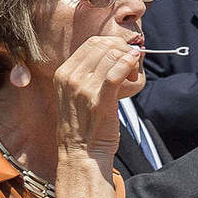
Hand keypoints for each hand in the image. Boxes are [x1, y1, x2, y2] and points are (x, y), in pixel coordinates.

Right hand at [57, 34, 145, 153]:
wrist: (82, 154)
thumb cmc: (85, 124)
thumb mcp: (77, 93)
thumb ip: (90, 73)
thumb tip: (116, 53)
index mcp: (63, 74)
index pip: (92, 43)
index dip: (112, 44)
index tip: (123, 54)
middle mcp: (70, 79)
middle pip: (103, 46)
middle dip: (122, 50)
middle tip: (131, 63)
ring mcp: (83, 90)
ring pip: (112, 56)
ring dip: (129, 60)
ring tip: (132, 74)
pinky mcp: (100, 101)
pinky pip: (115, 74)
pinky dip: (128, 64)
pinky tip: (134, 66)